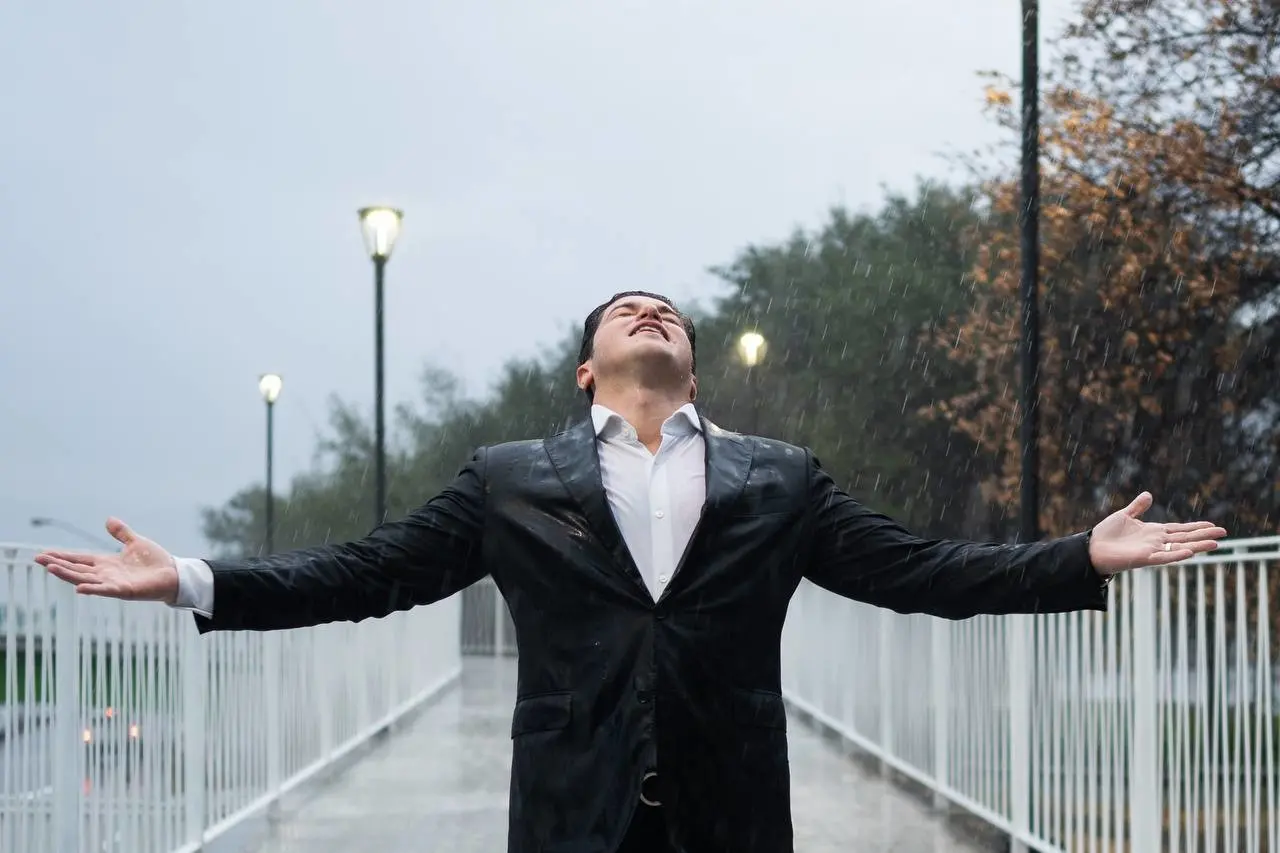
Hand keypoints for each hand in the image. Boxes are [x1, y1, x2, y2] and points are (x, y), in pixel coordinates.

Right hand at [34, 518, 179, 603]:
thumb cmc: (155, 561)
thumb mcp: (136, 542)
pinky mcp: (124, 591)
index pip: (79, 559)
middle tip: (38, 559)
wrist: (174, 574)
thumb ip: (121, 533)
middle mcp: (106, 574)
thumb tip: (108, 519)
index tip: (43, 554)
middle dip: (57, 564)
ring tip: (50, 568)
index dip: (62, 556)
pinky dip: (93, 589)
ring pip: (85, 578)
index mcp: (106, 563)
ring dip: (68, 575)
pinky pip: (106, 590)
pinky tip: (79, 587)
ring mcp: (113, 583)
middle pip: (77, 569)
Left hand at [1088, 492, 1227, 575]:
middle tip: (1224, 533)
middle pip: (1185, 537)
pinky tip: (1190, 552)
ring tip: (1216, 544)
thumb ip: (1137, 507)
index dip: (1196, 527)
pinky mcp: (1144, 559)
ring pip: (1180, 547)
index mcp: (1153, 532)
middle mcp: (1156, 542)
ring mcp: (1152, 550)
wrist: (1091, 548)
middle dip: (1204, 535)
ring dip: (1197, 546)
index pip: (1180, 529)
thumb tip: (1148, 494)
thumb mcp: (1124, 515)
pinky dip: (1176, 555)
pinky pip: (1163, 557)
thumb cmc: (1107, 534)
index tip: (1212, 525)